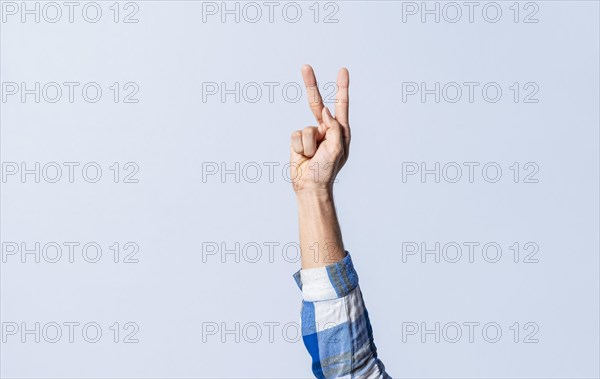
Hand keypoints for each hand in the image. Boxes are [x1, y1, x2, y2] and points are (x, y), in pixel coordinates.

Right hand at [290, 65, 350, 193]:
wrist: (310, 186)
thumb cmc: (327, 169)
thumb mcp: (337, 148)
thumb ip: (334, 127)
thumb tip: (324, 111)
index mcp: (340, 131)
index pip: (340, 105)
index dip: (341, 87)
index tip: (343, 71)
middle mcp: (325, 130)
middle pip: (316, 104)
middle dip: (311, 85)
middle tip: (305, 67)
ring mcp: (311, 135)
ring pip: (306, 129)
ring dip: (308, 145)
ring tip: (313, 157)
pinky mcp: (298, 140)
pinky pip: (296, 135)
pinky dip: (299, 147)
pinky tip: (303, 157)